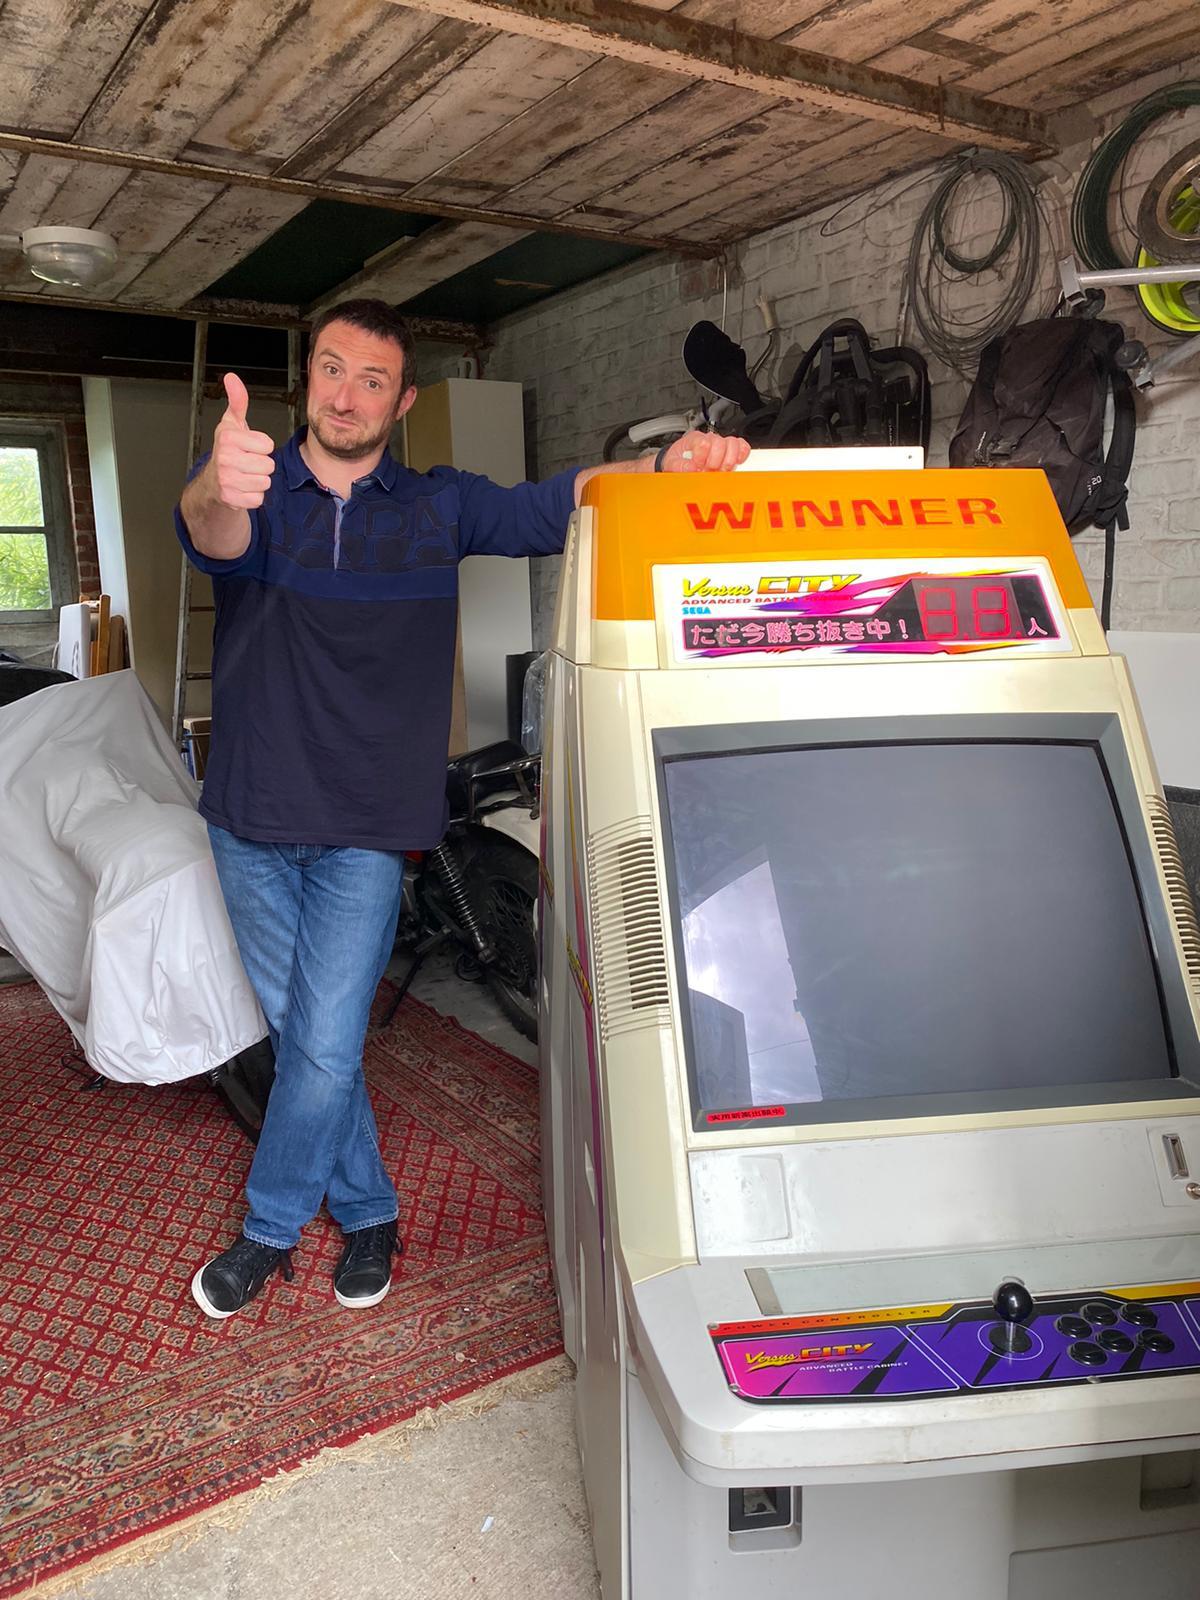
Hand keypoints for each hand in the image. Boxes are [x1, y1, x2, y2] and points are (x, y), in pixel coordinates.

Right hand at [212, 373, 275, 509]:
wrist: (212, 481)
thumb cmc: (227, 450)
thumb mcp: (232, 423)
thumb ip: (237, 401)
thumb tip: (231, 378)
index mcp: (228, 438)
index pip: (267, 445)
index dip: (262, 447)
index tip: (249, 447)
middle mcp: (225, 458)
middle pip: (268, 465)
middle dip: (261, 465)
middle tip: (247, 463)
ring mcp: (226, 480)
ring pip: (265, 482)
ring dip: (259, 481)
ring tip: (245, 476)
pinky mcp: (230, 499)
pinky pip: (259, 499)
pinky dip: (254, 496)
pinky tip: (242, 489)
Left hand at [658, 430, 749, 472]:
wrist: (683, 462)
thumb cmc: (679, 461)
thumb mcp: (672, 463)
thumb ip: (678, 465)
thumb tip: (691, 467)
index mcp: (694, 439)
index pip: (703, 442)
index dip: (701, 458)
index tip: (697, 467)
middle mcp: (710, 439)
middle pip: (720, 444)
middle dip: (714, 462)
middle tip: (708, 471)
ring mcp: (722, 444)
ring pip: (734, 444)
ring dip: (728, 461)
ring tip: (719, 471)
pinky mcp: (732, 451)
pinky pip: (743, 447)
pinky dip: (742, 456)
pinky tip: (735, 464)